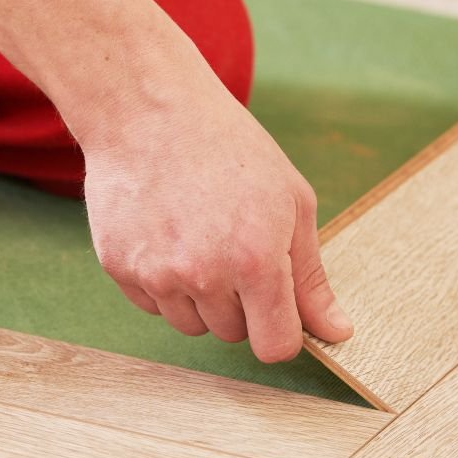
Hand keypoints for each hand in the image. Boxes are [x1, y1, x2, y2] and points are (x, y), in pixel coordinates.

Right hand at [79, 67, 353, 362]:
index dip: (282, 332)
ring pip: (192, 324)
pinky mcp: (120, 269)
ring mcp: (156, 275)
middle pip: (234, 334)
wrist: (150, 111)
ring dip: (202, 297)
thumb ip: (311, 278)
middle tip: (235, 245)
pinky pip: (154, 305)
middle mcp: (204, 275)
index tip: (280, 309)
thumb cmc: (230, 149)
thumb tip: (337, 332)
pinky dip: (165, 283)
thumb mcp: (292, 203)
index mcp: (256, 260)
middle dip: (243, 303)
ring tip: (200, 237)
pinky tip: (168, 234)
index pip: (274, 346)